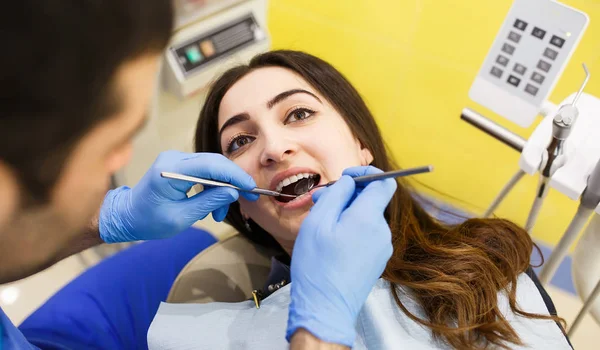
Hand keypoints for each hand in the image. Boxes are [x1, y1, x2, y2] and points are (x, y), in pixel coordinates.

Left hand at [99, 151, 257, 242]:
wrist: (127, 216)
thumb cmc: (149, 221)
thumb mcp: (181, 217)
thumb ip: (208, 202)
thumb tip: (233, 192)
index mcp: (170, 170)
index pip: (210, 165)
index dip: (234, 175)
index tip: (250, 187)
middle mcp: (173, 159)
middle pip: (214, 163)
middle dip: (233, 181)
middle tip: (248, 198)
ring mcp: (175, 160)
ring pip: (211, 168)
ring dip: (221, 189)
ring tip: (219, 214)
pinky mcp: (178, 165)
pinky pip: (203, 172)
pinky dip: (212, 187)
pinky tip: (211, 206)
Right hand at [287, 166, 396, 345]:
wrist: (325, 307)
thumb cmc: (318, 266)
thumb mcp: (318, 222)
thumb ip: (336, 195)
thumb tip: (349, 182)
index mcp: (369, 218)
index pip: (384, 182)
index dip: (366, 173)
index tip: (346, 176)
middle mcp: (382, 232)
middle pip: (371, 200)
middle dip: (347, 195)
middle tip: (320, 201)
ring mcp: (382, 248)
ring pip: (366, 218)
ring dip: (346, 214)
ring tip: (321, 225)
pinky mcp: (377, 261)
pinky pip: (366, 235)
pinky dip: (351, 230)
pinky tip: (331, 242)